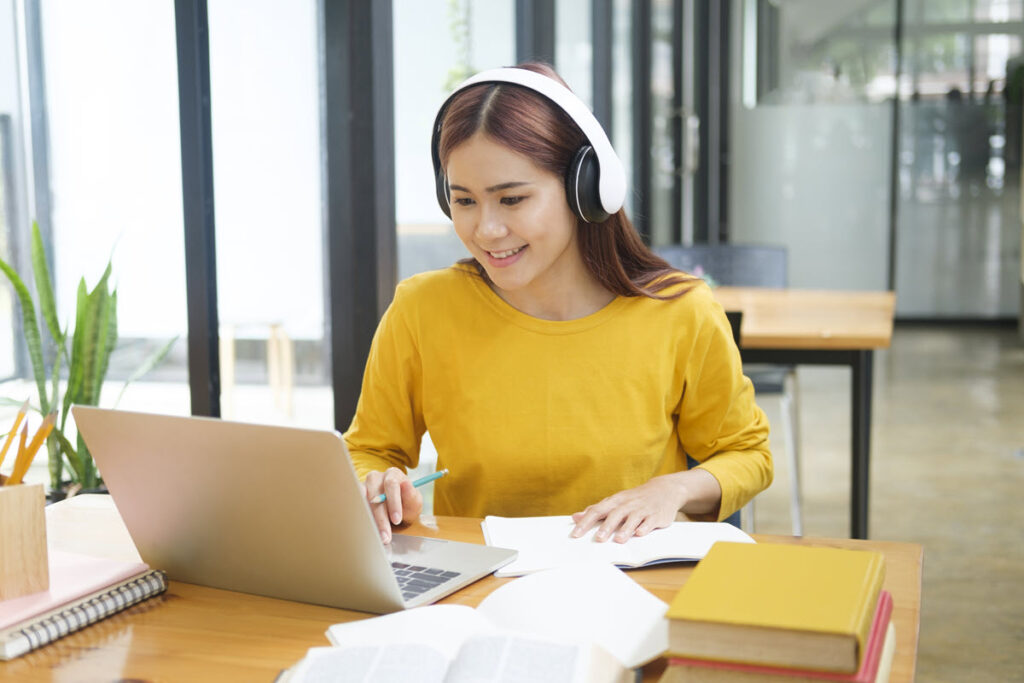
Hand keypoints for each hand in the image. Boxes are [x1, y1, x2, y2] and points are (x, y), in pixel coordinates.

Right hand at [361, 467, 423, 543]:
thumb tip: (406, 483)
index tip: (397, 519)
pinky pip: (355, 506)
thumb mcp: (414, 502)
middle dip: (381, 519)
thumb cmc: (407, 504)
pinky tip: (365, 529)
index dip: (393, 503)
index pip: (391, 484)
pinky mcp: (356, 496)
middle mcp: (376, 478)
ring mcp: (364, 486)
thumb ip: (411, 494)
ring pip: (363, 502)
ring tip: (376, 536)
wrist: (398, 512)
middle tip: (386, 536)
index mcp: (393, 474)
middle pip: (375, 495)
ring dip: (369, 521)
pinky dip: (360, 518)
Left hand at [570, 473, 688, 543]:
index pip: (598, 510)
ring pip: (633, 518)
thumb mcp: (615, 501)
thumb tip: (576, 517)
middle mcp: (628, 504)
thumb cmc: (634, 499)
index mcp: (615, 500)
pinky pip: (650, 521)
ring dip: (626, 529)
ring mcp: (643, 509)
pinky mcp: (656, 515)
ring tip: (619, 540)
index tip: (576, 534)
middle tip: (598, 539)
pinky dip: (645, 527)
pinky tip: (640, 534)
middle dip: (607, 526)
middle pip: (615, 514)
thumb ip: (597, 510)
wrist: (663, 489)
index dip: (586, 522)